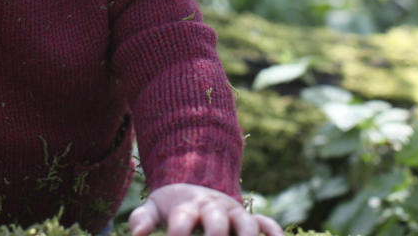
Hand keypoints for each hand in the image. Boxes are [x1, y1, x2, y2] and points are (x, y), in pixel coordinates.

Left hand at [129, 184, 282, 235]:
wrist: (196, 186)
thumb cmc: (172, 207)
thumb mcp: (153, 208)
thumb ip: (142, 220)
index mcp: (188, 206)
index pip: (183, 219)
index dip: (178, 233)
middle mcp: (214, 208)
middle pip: (217, 221)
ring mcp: (235, 213)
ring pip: (247, 224)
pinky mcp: (251, 219)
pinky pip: (268, 225)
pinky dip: (275, 233)